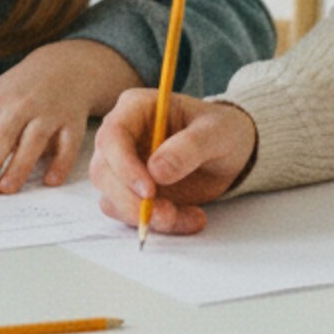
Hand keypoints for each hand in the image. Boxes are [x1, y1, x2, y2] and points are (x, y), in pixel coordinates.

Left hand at [0, 40, 135, 193]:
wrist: (61, 67)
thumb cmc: (12, 92)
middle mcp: (18, 107)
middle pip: (1, 137)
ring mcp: (46, 113)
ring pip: (33, 141)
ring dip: (20, 165)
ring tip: (7, 189)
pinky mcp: (71, 122)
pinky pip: (67, 144)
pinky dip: (60, 162)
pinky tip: (49, 180)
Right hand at [89, 92, 257, 236]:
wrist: (230, 153)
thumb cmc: (221, 131)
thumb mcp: (216, 132)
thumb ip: (189, 147)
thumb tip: (156, 171)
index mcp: (135, 108)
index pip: (112, 136)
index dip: (123, 165)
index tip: (149, 190)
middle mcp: (122, 137)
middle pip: (103, 172)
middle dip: (131, 200)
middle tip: (168, 215)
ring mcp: (123, 166)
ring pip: (112, 198)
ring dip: (146, 216)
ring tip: (191, 216)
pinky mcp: (132, 192)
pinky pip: (130, 214)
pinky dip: (158, 224)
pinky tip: (190, 217)